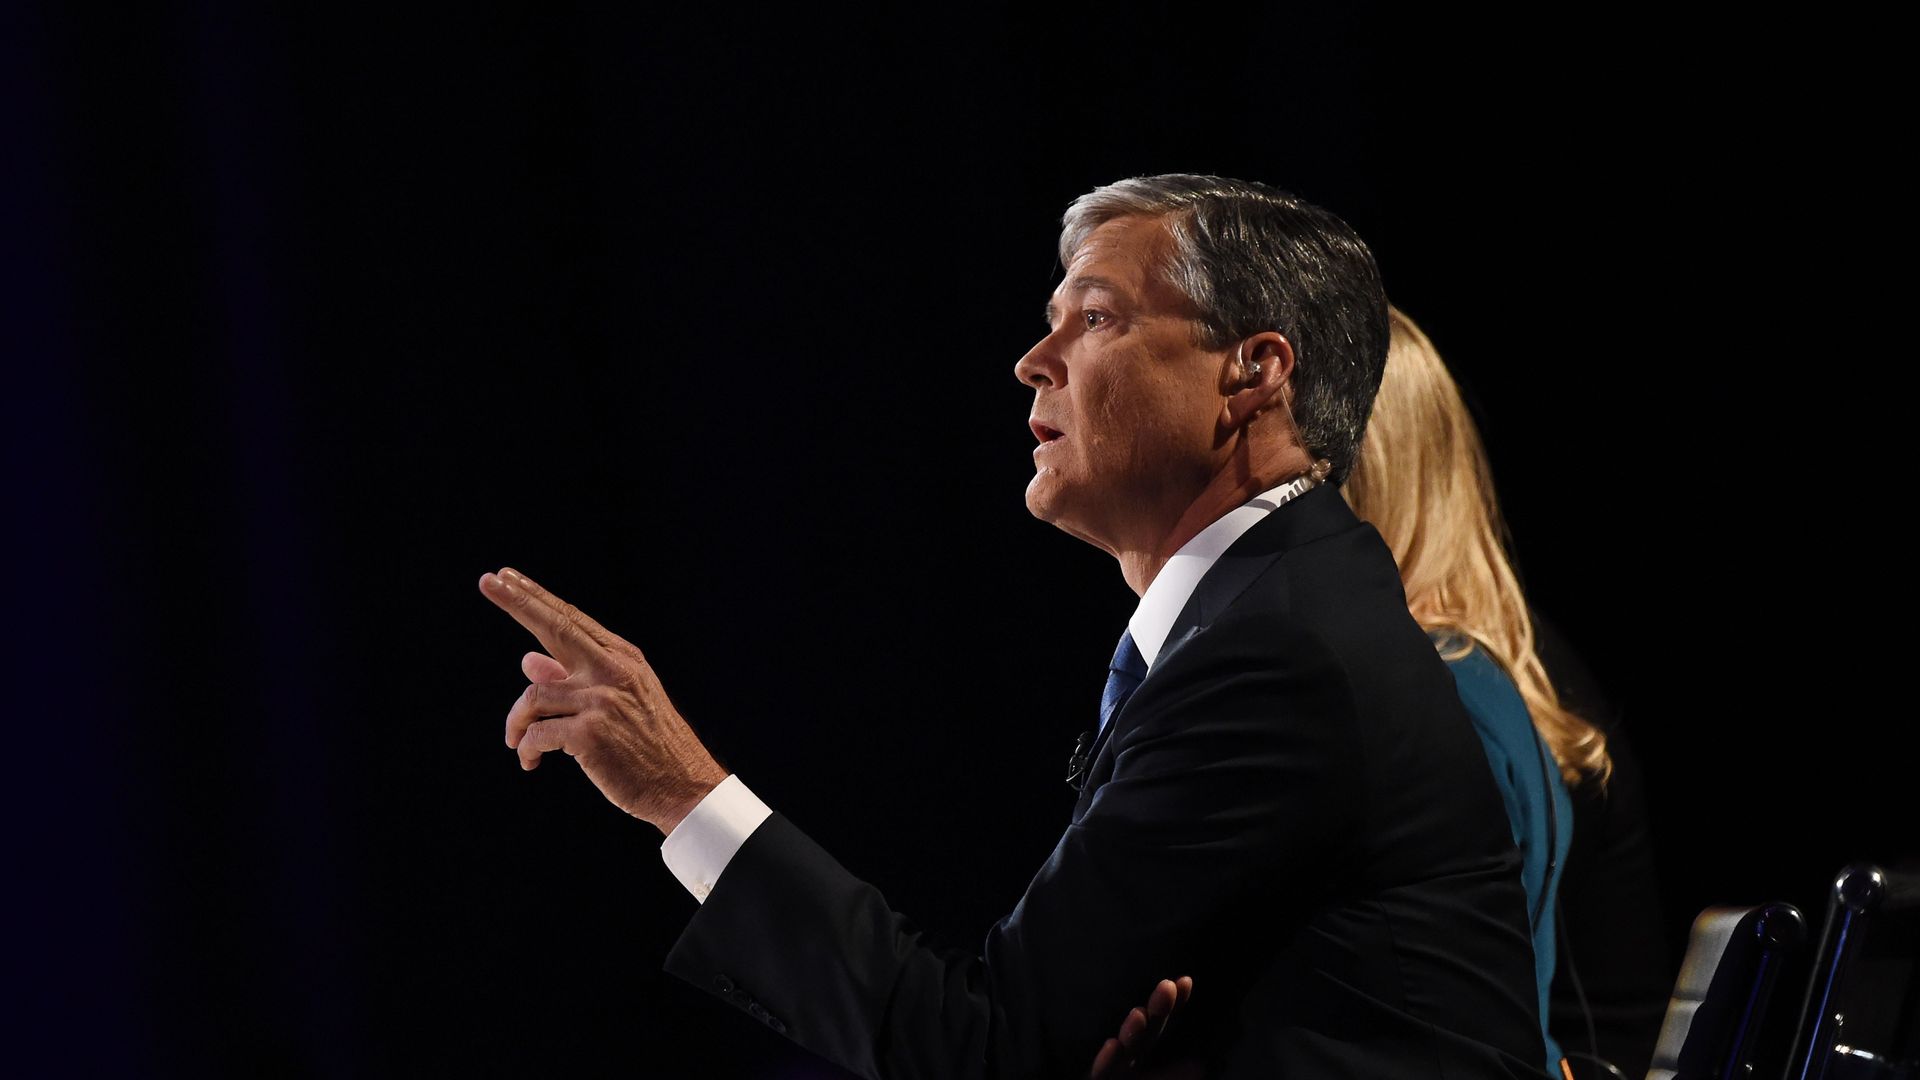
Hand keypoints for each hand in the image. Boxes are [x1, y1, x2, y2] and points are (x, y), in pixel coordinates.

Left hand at [479, 567, 726, 832]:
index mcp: (622, 658)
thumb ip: (573, 679)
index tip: (505, 577)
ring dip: (516, 722)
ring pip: (533, 695)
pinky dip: (526, 748)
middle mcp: (613, 670)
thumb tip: (529, 661)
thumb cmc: (648, 746)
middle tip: (487, 581)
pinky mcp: (590, 733)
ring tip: (515, 741)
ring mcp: (602, 700)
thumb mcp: (618, 702)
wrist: (682, 785)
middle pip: (555, 626)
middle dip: (517, 602)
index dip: (535, 597)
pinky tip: (529, 761)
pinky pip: (537, 733)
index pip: (570, 619)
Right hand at [1088, 976, 1198, 1079]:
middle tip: (1167, 986)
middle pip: (1144, 1031)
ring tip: (1139, 1014)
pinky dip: (1105, 1061)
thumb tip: (1199, 1066)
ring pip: (1121, 1050)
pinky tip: (1112, 1046)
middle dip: (1156, 1009)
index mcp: (1139, 1054)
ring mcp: (1108, 1070)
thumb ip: (1169, 1077)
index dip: (1173, 1006)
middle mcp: (1123, 1058)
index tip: (1185, 981)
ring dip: (1131, 1032)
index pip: (1159, 1026)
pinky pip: (1100, 1073)